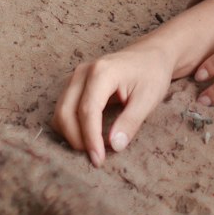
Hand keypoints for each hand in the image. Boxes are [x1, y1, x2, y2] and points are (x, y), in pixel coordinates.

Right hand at [51, 38, 172, 166]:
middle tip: (98, 156)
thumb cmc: (152, 73)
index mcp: (102, 72)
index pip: (87, 111)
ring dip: (73, 135)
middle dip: (78, 140)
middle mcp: (83, 72)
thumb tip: (114, 146)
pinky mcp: (75, 84)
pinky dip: (72, 127)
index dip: (90, 139)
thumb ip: (130, 122)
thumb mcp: (148, 98)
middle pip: (66, 113)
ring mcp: (77, 76)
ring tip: (96, 146)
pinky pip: (64, 110)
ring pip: (61, 113)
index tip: (98, 160)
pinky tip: (91, 135)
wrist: (152, 54)